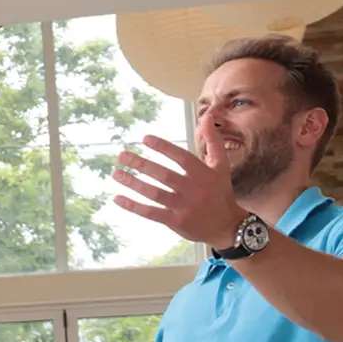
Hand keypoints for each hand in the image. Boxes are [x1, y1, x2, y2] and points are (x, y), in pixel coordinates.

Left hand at [111, 135, 247, 247]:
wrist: (226, 225)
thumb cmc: (220, 191)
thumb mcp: (221, 165)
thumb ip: (213, 141)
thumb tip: (207, 116)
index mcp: (203, 173)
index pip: (181, 157)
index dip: (163, 147)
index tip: (144, 138)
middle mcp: (193, 189)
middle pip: (163, 175)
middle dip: (141, 164)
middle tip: (121, 155)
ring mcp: (183, 206)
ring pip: (154, 193)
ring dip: (133, 183)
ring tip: (116, 173)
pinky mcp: (175, 221)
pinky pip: (151, 213)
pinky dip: (133, 206)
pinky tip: (117, 198)